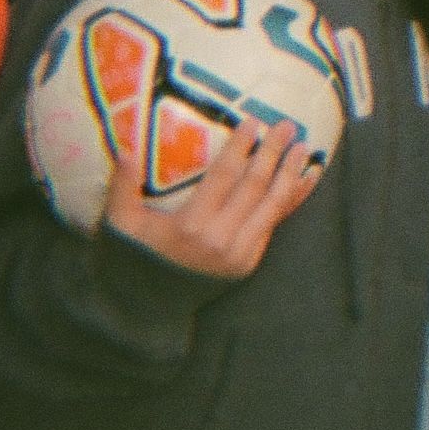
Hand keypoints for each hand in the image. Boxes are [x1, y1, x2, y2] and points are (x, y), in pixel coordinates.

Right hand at [101, 119, 321, 279]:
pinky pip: (275, 223)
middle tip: (287, 125)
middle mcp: (221, 239)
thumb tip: (125, 149)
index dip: (241, 147)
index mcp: (191, 225)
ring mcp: (240, 253)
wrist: (147, 307)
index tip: (253, 122)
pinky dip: (293, 200)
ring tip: (305, 147)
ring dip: (291, 173)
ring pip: (273, 205)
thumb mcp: (121, 224)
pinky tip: (308, 178)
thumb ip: (123, 187)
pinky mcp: (248, 262)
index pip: (224, 176)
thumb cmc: (133, 258)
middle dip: (272, 153)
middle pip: (254, 186)